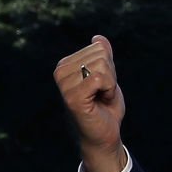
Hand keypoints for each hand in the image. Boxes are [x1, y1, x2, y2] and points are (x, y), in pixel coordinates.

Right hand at [53, 34, 126, 171]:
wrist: (105, 133)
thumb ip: (103, 56)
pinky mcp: (73, 97)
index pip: (99, 48)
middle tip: (102, 92)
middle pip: (101, 55)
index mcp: (65, 64)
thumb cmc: (105, 105)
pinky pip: (101, 79)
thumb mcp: (107, 76)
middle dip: (111, 75)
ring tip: (101, 97)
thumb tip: (98, 37)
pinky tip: (101, 101)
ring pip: (102, 66)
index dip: (109, 67)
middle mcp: (60, 72)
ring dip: (111, 84)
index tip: (101, 85)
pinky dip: (110, 90)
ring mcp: (64, 85)